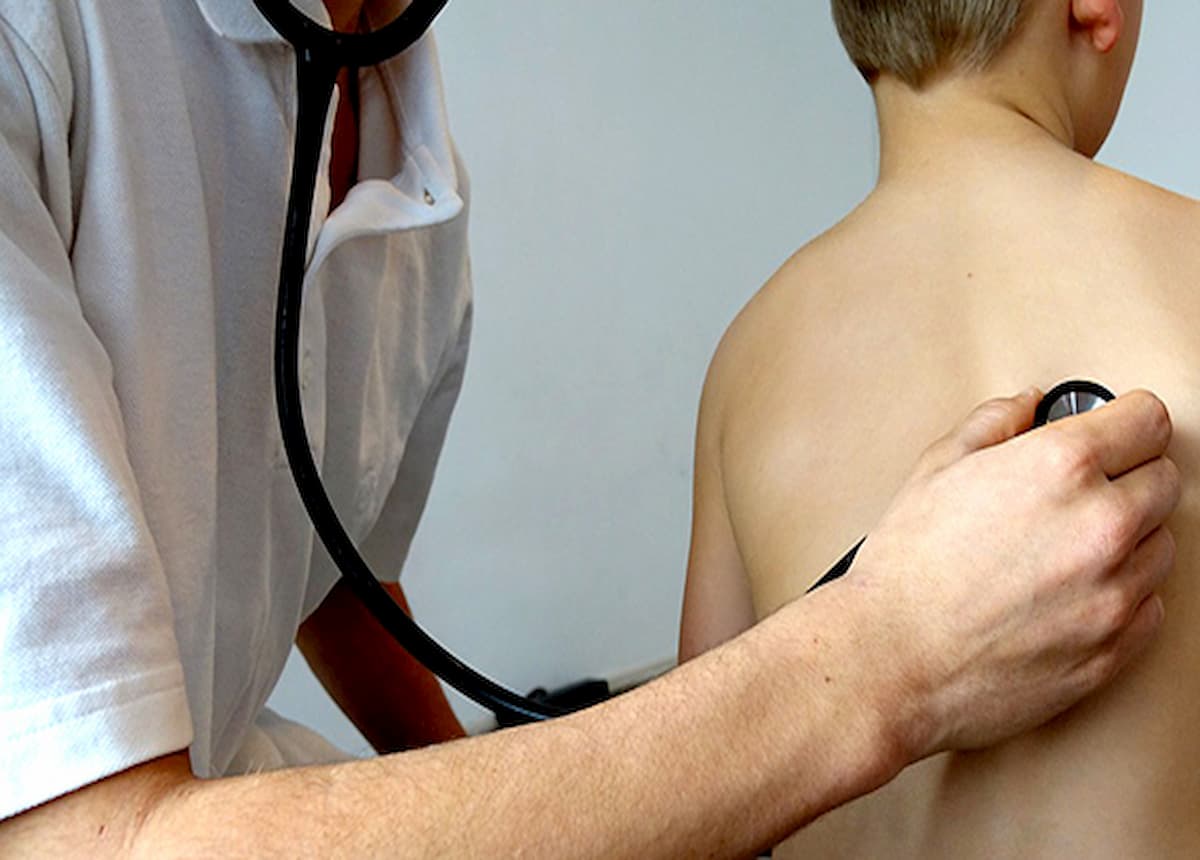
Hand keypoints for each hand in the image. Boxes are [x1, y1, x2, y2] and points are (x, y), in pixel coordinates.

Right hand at [845, 387, 1180, 758]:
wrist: (891, 658)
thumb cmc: (905, 571)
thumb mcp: (934, 470)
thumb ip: (992, 423)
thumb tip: (1026, 407)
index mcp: (1059, 467)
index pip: (1148, 419)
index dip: (1125, 420)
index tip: (1115, 431)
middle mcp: (1101, 525)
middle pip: (1164, 480)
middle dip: (1127, 478)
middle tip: (1077, 493)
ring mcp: (1115, 591)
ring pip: (1162, 545)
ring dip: (1128, 540)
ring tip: (1063, 550)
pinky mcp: (1116, 647)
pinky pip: (1152, 605)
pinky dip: (1122, 594)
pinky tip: (1069, 592)